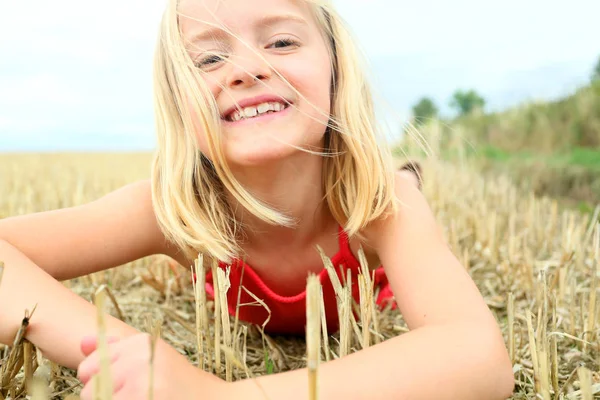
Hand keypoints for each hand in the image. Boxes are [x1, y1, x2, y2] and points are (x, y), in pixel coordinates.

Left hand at [77, 333, 225, 399]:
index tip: (129, 387)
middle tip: (137, 397)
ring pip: (94, 399)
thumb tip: (82, 342)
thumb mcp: (152, 359)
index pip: (88, 367)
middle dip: (104, 397)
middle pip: (88, 386)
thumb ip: (116, 350)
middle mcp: (137, 355)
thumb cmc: (182, 386)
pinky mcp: (138, 397)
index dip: (101, 383)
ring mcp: (138, 379)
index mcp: (140, 342)